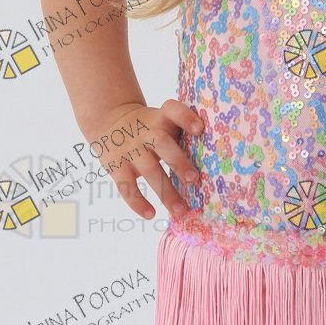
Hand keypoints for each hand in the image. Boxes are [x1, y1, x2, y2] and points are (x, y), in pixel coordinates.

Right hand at [85, 99, 204, 218]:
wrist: (110, 121)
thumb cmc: (150, 126)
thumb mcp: (162, 120)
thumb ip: (181, 133)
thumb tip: (214, 160)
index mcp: (161, 117)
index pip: (173, 110)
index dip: (186, 118)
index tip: (200, 130)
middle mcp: (145, 131)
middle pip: (162, 143)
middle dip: (178, 162)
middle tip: (194, 179)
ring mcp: (129, 149)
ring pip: (149, 170)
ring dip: (166, 192)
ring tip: (181, 210)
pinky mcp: (116, 167)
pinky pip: (126, 186)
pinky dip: (137, 202)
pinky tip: (151, 214)